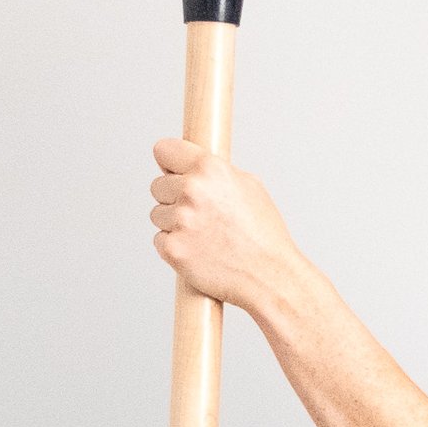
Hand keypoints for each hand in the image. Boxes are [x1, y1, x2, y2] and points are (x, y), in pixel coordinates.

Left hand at [149, 140, 302, 313]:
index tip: (174, 173)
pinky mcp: (173, 248)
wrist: (269, 276)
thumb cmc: (264, 235)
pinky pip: (159, 240)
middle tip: (199, 214)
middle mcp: (192, 190)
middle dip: (172, 198)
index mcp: (210, 169)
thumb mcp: (250, 187)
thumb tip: (194, 166)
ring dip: (173, 224)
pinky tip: (198, 251)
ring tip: (204, 235)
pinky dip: (174, 246)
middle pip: (157, 185)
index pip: (163, 150)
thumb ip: (216, 172)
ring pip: (158, 214)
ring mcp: (180, 220)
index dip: (169, 164)